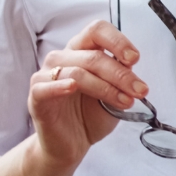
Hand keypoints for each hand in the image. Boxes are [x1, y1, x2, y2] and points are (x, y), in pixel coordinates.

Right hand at [28, 20, 146, 170]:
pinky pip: (46, 86)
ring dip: (106, 87)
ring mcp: (46, 75)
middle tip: (139, 90)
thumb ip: (120, 76)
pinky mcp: (36, 96)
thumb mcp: (114, 93)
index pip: (97, 31)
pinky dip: (60, 85)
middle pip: (93, 56)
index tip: (135, 59)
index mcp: (81, 51)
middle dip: (121, 74)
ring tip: (125, 102)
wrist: (71, 144)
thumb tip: (131, 64)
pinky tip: (73, 87)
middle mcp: (62, 58)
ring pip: (78, 72)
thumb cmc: (90, 116)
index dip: (117, 41)